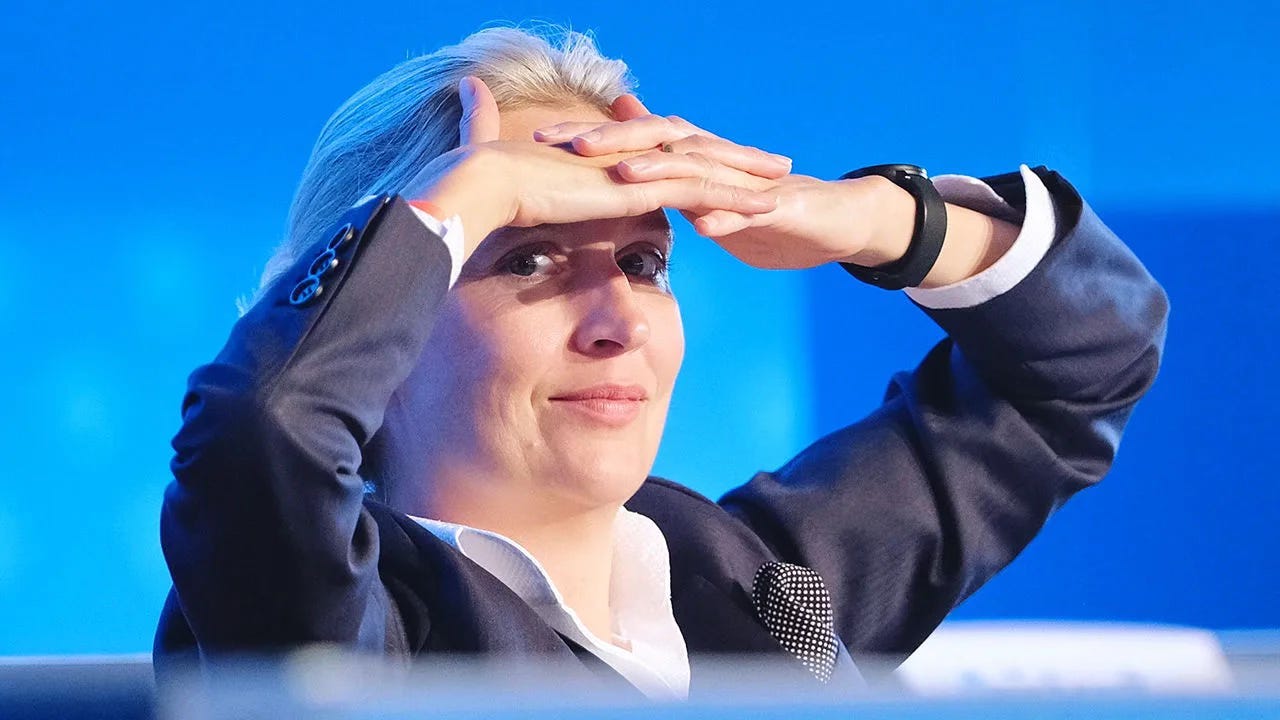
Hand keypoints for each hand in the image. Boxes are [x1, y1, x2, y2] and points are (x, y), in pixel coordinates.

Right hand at [398, 78, 782, 260]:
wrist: (482, 184)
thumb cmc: (487, 190)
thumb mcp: (515, 191)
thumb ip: (517, 177)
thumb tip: (496, 167)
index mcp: (603, 157)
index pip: (658, 152)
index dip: (691, 153)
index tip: (717, 158)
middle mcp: (625, 154)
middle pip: (691, 150)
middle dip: (733, 155)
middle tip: (769, 161)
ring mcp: (635, 165)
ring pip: (706, 165)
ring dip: (748, 172)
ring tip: (784, 176)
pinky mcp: (641, 185)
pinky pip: (701, 190)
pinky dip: (737, 197)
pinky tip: (767, 203)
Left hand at [531, 98, 911, 269]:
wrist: (834, 220)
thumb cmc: (763, 210)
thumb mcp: (706, 192)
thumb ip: (666, 172)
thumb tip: (625, 156)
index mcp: (690, 160)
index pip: (631, 143)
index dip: (587, 141)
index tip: (539, 143)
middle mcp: (713, 162)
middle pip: (656, 144)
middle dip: (611, 143)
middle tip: (565, 145)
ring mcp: (744, 184)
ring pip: (698, 172)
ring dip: (662, 173)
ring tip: (624, 177)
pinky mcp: (776, 210)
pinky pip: (748, 214)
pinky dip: (726, 220)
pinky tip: (705, 229)